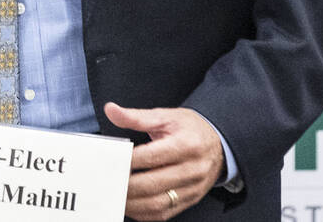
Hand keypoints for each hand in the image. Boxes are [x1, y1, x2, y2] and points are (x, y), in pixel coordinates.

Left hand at [104, 102, 224, 220]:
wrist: (218, 143)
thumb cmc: (189, 128)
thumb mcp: (165, 116)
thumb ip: (136, 116)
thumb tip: (111, 110)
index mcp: (186, 145)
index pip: (150, 157)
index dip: (126, 160)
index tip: (106, 160)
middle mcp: (192, 170)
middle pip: (153, 183)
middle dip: (125, 184)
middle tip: (105, 180)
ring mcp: (192, 188)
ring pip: (158, 203)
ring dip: (132, 203)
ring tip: (112, 193)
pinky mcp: (190, 200)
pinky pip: (164, 213)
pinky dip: (143, 212)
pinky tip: (128, 204)